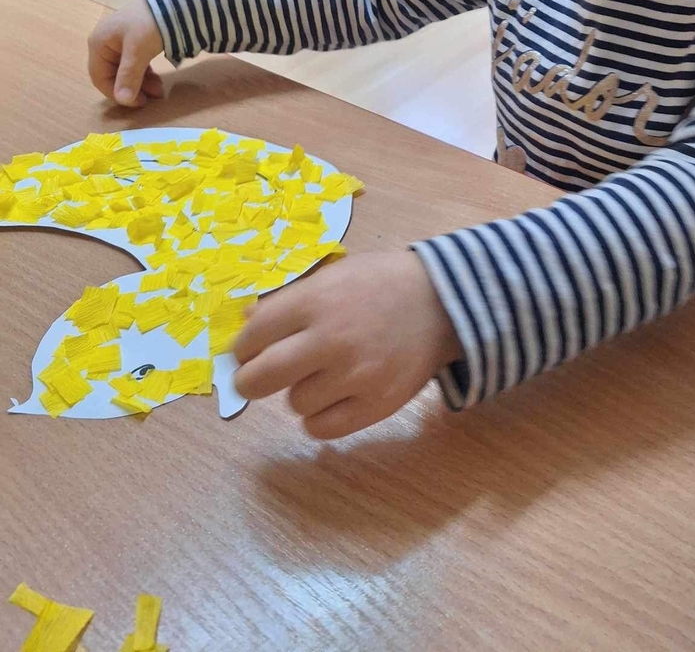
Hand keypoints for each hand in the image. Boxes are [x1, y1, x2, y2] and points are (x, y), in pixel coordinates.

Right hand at [87, 0, 165, 107]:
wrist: (174, 1)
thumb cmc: (149, 24)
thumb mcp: (138, 51)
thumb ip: (129, 77)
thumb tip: (123, 101)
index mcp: (98, 43)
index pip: (100, 77)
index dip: (116, 93)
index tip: (136, 103)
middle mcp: (105, 43)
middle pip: (113, 75)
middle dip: (132, 88)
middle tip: (151, 98)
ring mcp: (120, 42)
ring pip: (126, 71)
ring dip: (141, 83)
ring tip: (158, 91)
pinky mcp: (135, 41)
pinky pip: (136, 64)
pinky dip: (145, 74)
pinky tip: (157, 81)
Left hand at [234, 251, 460, 438]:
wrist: (440, 303)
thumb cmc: (379, 284)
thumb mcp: (332, 276)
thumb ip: (288, 300)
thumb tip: (246, 323)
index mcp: (316, 301)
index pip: (253, 336)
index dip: (244, 347)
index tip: (250, 350)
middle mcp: (331, 339)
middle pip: (261, 378)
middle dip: (250, 380)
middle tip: (258, 377)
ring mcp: (355, 376)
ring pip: (294, 403)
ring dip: (300, 391)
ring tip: (322, 374)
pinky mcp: (376, 405)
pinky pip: (321, 428)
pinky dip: (320, 417)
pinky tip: (332, 397)